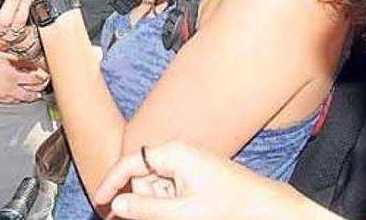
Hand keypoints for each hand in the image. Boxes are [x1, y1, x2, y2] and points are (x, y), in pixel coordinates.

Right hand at [0, 40, 49, 102]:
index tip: (42, 64)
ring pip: (32, 95)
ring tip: (40, 88)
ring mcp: (9, 91)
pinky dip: (27, 98)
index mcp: (11, 65)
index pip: (33, 66)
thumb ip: (4, 45)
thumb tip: (13, 44)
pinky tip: (28, 94)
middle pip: (37, 82)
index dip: (40, 65)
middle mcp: (13, 79)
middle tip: (46, 77)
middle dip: (44, 79)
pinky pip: (21, 100)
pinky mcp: (4, 99)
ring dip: (38, 91)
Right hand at [92, 142, 306, 219]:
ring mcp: (185, 162)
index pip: (128, 163)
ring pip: (155, 186)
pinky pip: (169, 188)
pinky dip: (170, 203)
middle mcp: (176, 152)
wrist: (266, 206)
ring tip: (185, 213)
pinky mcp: (192, 173)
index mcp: (172, 154)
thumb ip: (148, 210)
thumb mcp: (185, 212)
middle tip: (167, 216)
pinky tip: (185, 211)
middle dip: (144, 200)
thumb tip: (117, 206)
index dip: (110, 182)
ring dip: (159, 205)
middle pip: (141, 177)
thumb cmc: (231, 206)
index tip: (100, 202)